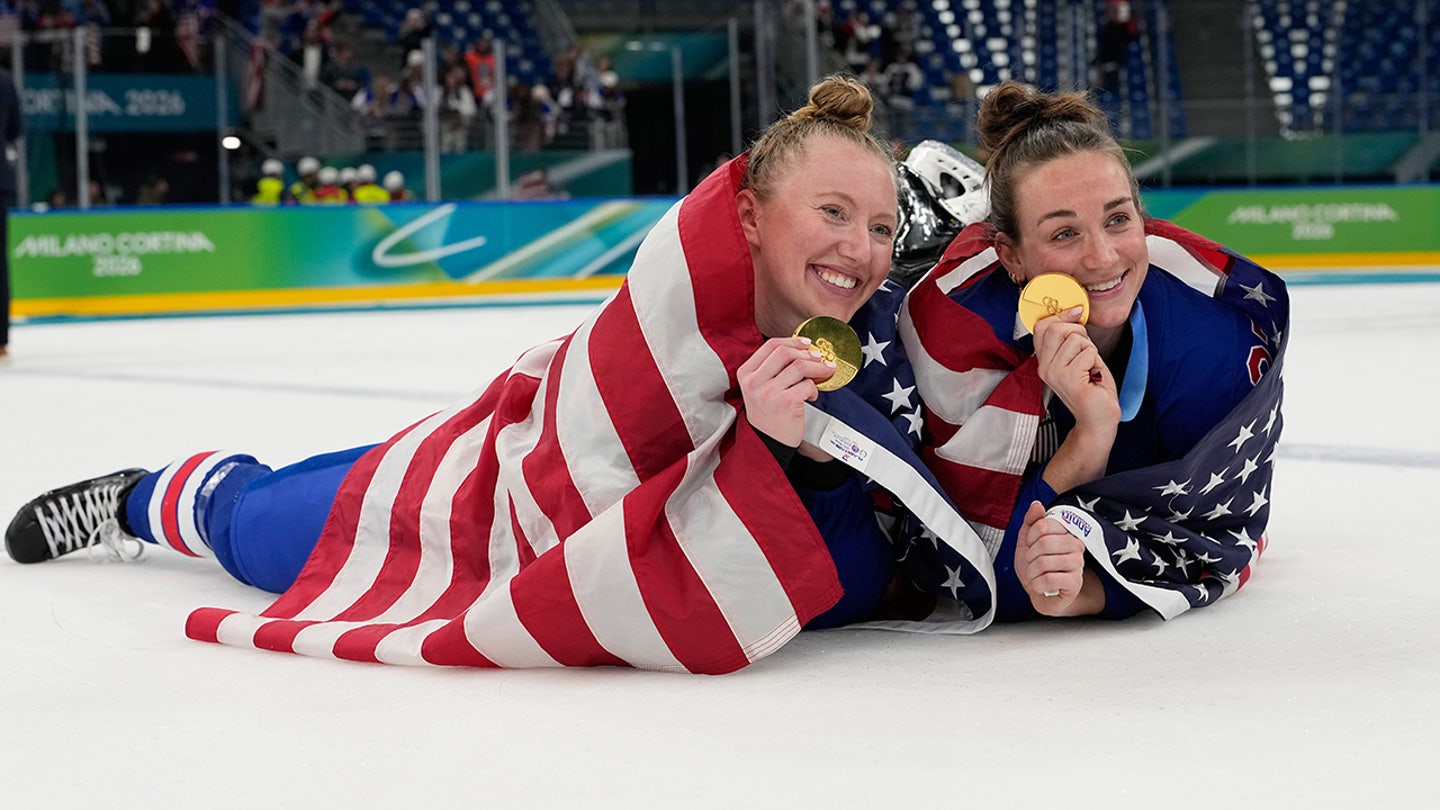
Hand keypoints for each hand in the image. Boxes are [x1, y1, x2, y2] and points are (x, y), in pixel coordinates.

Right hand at [738, 337, 836, 449]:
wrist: (768, 442)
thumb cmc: (768, 413)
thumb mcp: (760, 387)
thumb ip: (773, 368)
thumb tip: (803, 348)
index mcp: (746, 373)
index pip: (771, 345)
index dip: (793, 341)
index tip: (807, 343)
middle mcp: (754, 382)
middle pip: (785, 352)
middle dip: (807, 353)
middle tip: (819, 358)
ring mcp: (769, 392)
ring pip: (799, 366)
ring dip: (817, 368)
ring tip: (824, 373)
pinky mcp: (785, 403)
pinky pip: (807, 385)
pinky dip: (814, 389)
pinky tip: (811, 396)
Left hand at [1015, 501, 1103, 616]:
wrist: (1042, 593)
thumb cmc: (1036, 567)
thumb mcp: (1027, 541)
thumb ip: (1031, 521)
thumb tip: (1037, 505)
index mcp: (1065, 532)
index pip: (1043, 525)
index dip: (1030, 538)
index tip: (1032, 547)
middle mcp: (1075, 545)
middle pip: (1043, 543)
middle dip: (1030, 557)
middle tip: (1033, 564)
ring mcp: (1077, 564)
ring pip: (1043, 562)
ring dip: (1032, 573)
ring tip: (1037, 576)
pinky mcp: (1076, 583)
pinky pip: (1048, 579)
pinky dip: (1037, 585)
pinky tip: (1041, 586)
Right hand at [1031, 307, 1119, 434]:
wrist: (1098, 417)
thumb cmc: (1092, 388)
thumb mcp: (1078, 357)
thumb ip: (1070, 338)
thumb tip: (1074, 312)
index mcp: (1044, 360)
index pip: (1041, 326)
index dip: (1061, 315)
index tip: (1076, 313)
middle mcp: (1044, 367)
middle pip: (1056, 328)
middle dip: (1079, 331)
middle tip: (1087, 350)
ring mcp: (1054, 373)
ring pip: (1076, 339)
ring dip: (1091, 350)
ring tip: (1089, 368)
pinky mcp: (1069, 378)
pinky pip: (1088, 352)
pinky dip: (1096, 361)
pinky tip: (1092, 376)